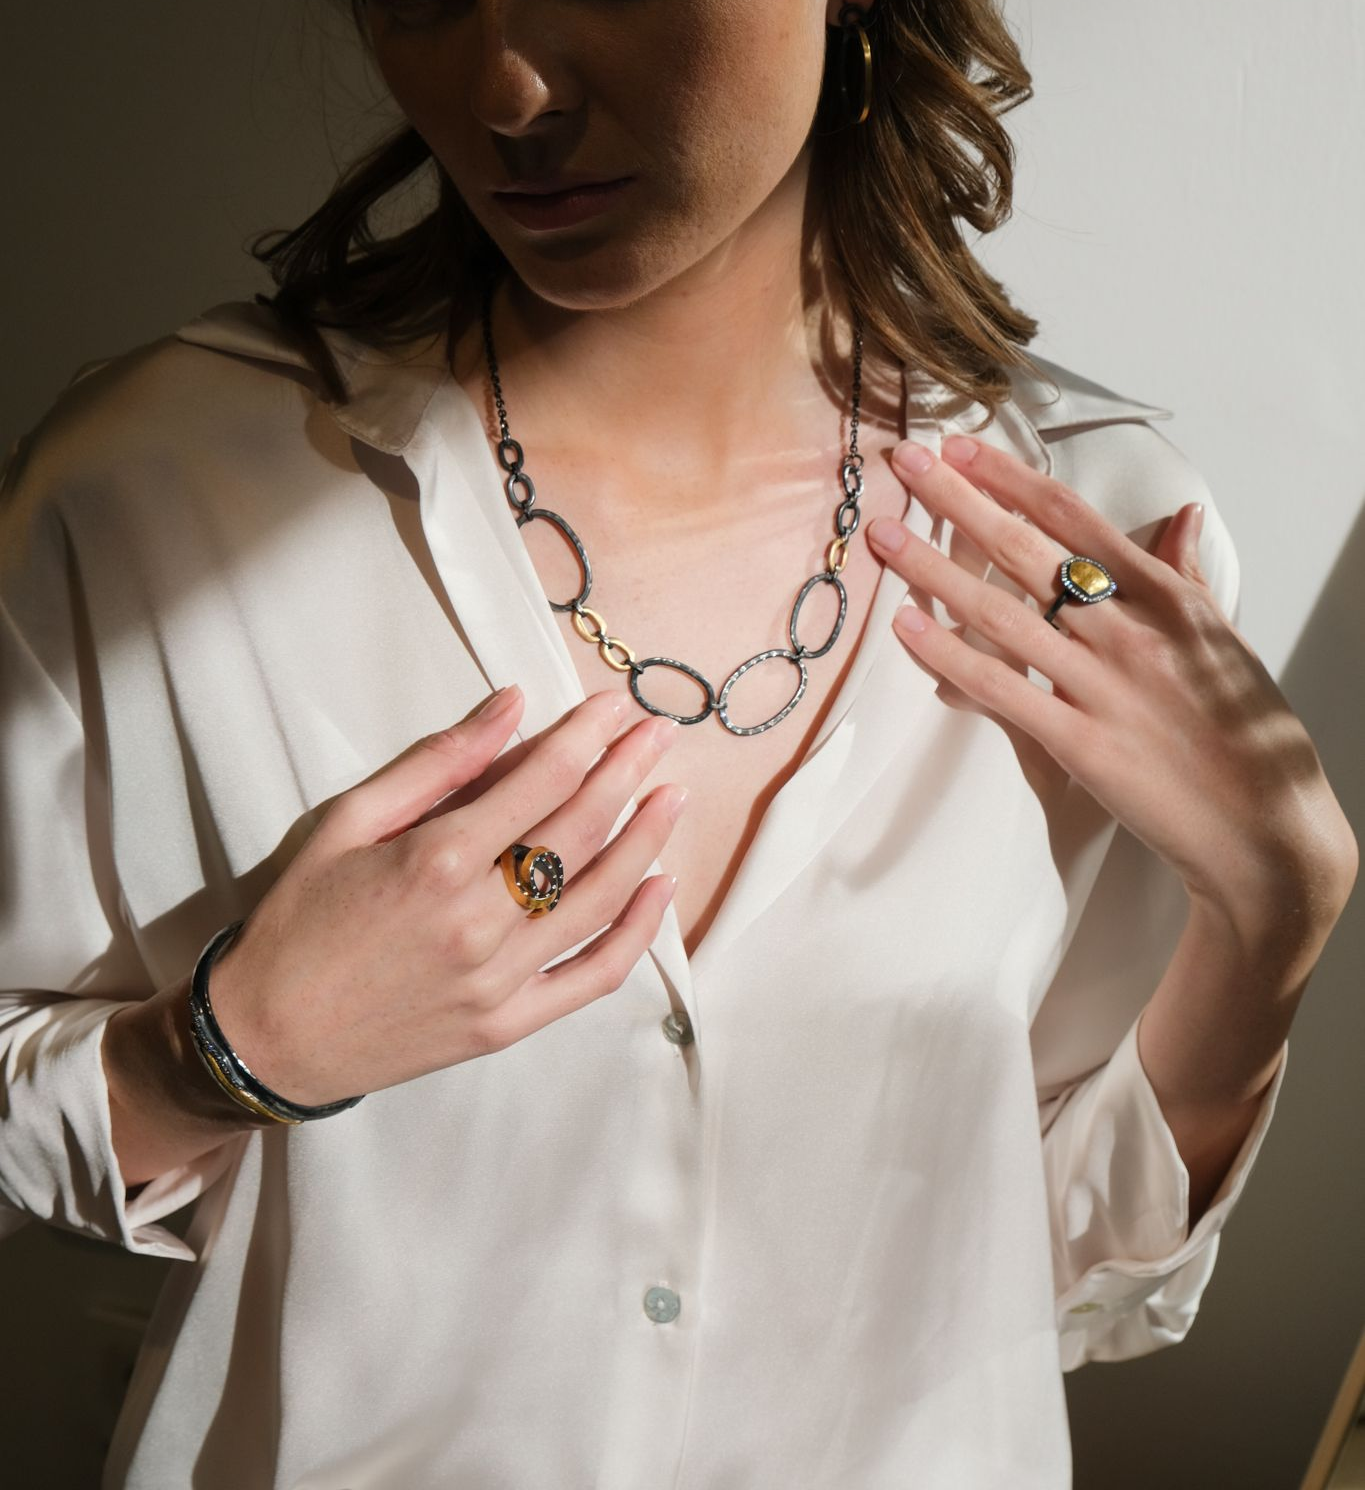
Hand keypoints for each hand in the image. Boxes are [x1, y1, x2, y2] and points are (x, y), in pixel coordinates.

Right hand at [206, 687, 687, 1105]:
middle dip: (628, 772)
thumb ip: (437, 763)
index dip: (587, 736)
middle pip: (581, 831)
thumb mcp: (348, 822)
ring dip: (646, 840)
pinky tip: (659, 888)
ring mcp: (499, 979)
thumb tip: (510, 706)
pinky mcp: (507, 1024)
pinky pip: (592, 976)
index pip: (542, 782)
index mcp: (436, 861)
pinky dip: (636, 934)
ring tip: (673, 795)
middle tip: (658, 734)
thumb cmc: (300, 922)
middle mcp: (478, 920)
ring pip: (600, 899)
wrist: (267, 1037)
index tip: (614, 706)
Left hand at [866, 434, 1357, 950]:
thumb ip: (1188, 578)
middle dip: (959, 500)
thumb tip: (1182, 516)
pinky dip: (948, 656)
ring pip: (1002, 614)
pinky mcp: (1080, 743)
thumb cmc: (1246, 735)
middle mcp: (1132, 632)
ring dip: (933, 569)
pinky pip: (1000, 689)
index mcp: (1169, 599)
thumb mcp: (1226, 641)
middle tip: (906, 461)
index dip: (1012, 478)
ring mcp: (1103, 687)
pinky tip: (907, 627)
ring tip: (883, 535)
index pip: (1076, 519)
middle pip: (1028, 552)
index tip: (963, 448)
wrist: (1265, 828)